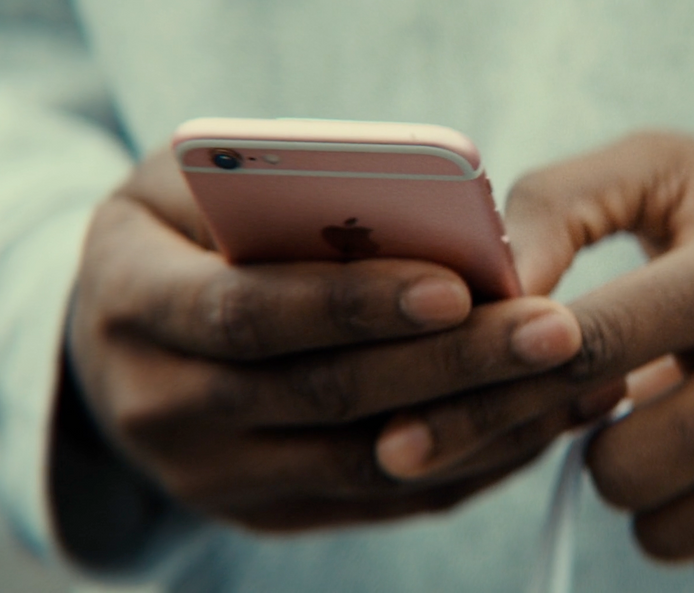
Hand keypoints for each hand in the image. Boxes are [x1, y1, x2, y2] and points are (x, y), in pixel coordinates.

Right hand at [63, 149, 623, 532]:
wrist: (116, 340)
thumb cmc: (178, 231)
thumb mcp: (190, 180)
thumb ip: (272, 183)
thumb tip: (399, 202)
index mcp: (130, 304)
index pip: (250, 312)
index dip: (354, 303)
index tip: (458, 285)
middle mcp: (160, 407)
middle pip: (326, 395)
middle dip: (453, 364)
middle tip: (556, 328)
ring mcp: (212, 477)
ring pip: (368, 461)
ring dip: (484, 420)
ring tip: (577, 371)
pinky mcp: (267, 513)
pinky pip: (384, 499)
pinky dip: (472, 461)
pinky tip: (544, 416)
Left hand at [381, 132, 693, 591]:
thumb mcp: (663, 172)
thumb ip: (555, 207)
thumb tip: (489, 293)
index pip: (598, 347)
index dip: (513, 379)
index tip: (450, 409)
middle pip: (629, 466)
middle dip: (597, 444)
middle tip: (626, 400)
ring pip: (671, 534)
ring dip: (649, 493)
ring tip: (686, 425)